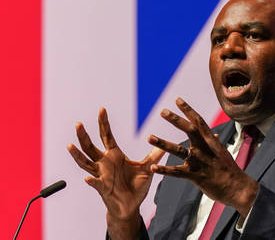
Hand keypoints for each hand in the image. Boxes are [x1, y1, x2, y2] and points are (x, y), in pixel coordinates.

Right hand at [67, 108, 164, 238]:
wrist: (131, 206)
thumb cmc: (136, 186)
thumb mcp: (147, 168)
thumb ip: (155, 155)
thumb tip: (164, 143)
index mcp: (115, 155)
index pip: (107, 136)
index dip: (104, 123)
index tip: (101, 109)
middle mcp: (105, 163)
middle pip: (90, 147)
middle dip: (84, 135)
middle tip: (78, 123)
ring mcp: (101, 175)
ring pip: (85, 163)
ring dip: (77, 155)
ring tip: (70, 145)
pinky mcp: (103, 189)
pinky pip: (95, 184)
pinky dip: (91, 181)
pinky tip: (87, 179)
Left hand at [148, 98, 258, 217]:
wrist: (239, 189)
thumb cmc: (230, 171)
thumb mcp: (223, 154)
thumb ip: (215, 144)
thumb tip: (213, 135)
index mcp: (212, 142)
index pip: (199, 122)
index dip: (188, 110)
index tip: (178, 100)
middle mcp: (205, 149)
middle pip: (189, 130)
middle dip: (176, 120)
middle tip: (162, 111)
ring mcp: (201, 162)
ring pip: (179, 150)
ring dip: (163, 143)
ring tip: (149, 137)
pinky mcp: (197, 176)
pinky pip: (177, 172)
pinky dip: (165, 170)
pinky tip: (153, 167)